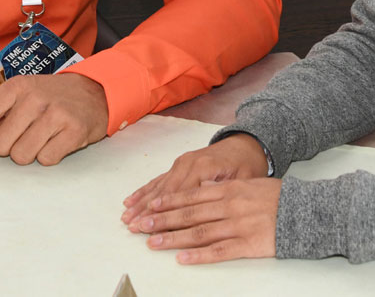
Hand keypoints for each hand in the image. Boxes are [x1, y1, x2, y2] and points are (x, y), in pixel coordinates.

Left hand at [0, 72, 107, 165]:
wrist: (95, 91)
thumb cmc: (51, 96)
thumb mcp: (19, 97)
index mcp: (16, 87)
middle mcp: (34, 98)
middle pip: (0, 145)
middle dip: (7, 148)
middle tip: (22, 137)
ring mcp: (56, 114)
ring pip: (21, 156)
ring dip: (29, 154)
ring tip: (40, 139)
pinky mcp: (74, 131)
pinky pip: (46, 160)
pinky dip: (49, 157)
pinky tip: (56, 142)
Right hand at [121, 134, 268, 222]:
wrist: (246, 144)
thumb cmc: (248, 165)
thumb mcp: (244, 180)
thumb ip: (222, 191)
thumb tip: (200, 206)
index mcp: (204, 167)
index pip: (181, 197)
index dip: (167, 215)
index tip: (153, 229)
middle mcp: (189, 163)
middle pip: (165, 193)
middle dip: (147, 211)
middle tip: (132, 227)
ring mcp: (182, 163)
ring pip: (158, 187)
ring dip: (141, 203)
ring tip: (126, 218)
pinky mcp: (180, 164)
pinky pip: (159, 179)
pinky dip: (144, 191)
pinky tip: (132, 200)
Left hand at [128, 177, 281, 263]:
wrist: (306, 210)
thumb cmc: (278, 197)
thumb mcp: (249, 184)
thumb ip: (225, 189)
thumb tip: (203, 190)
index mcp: (229, 189)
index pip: (191, 195)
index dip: (168, 201)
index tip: (149, 207)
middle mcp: (229, 205)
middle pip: (189, 213)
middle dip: (162, 220)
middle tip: (141, 226)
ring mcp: (238, 225)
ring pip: (198, 232)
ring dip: (173, 238)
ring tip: (153, 244)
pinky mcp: (248, 244)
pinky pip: (219, 251)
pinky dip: (198, 255)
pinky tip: (182, 258)